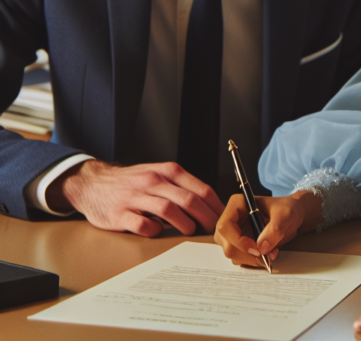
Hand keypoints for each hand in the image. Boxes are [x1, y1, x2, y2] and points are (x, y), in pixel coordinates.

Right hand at [47, 159, 223, 236]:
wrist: (93, 183)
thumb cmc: (131, 181)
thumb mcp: (158, 174)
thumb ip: (179, 186)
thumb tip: (206, 205)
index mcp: (167, 171)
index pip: (199, 187)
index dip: (214, 205)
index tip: (222, 217)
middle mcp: (153, 181)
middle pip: (188, 199)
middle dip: (205, 216)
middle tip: (213, 229)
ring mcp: (136, 197)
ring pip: (168, 209)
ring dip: (184, 223)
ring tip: (190, 230)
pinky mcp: (120, 213)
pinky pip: (142, 224)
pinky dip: (153, 230)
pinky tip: (157, 232)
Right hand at [215, 190, 321, 267]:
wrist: (293, 214)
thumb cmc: (287, 209)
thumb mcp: (285, 215)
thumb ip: (274, 229)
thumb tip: (261, 248)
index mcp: (237, 205)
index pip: (225, 226)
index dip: (237, 240)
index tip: (256, 249)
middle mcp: (231, 219)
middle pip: (226, 243)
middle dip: (245, 254)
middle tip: (266, 255)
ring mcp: (233, 233)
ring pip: (232, 253)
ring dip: (250, 259)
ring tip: (271, 253)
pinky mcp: (239, 244)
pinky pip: (240, 258)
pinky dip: (253, 261)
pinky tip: (267, 254)